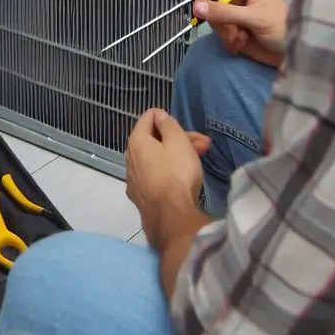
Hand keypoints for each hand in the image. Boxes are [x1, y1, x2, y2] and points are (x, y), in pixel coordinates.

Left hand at [126, 109, 204, 247]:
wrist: (172, 218)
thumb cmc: (176, 173)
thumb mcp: (178, 141)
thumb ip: (168, 124)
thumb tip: (159, 116)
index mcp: (136, 141)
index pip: (148, 117)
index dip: (169, 118)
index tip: (188, 130)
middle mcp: (129, 158)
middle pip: (154, 140)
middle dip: (180, 139)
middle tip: (204, 145)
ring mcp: (134, 179)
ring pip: (157, 158)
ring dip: (177, 155)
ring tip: (200, 159)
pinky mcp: (142, 197)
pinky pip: (155, 175)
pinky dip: (169, 171)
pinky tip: (182, 177)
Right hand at [195, 0, 287, 67]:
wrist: (291, 55)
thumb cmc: (281, 28)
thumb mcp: (254, 18)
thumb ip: (225, 12)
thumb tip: (197, 6)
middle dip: (218, 15)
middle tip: (226, 28)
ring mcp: (237, 12)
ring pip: (215, 14)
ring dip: (224, 30)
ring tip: (238, 39)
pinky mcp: (236, 27)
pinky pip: (220, 29)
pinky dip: (227, 38)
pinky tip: (238, 44)